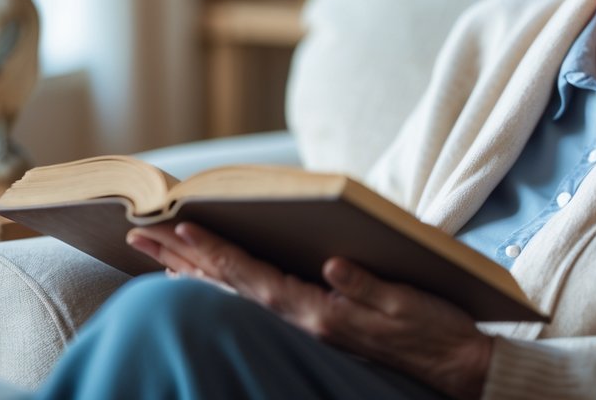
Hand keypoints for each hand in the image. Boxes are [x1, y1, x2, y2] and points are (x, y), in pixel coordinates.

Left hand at [128, 222, 492, 399]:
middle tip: (140, 233)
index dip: (215, 250)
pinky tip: (210, 281)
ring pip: (238, 295)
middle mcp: (305, 319)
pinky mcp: (318, 324)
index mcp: (320, 311)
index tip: (177, 227)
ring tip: (157, 255)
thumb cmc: (435, 330)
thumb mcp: (406, 304)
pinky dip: (227, 287)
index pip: (253, 276)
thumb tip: (332, 265)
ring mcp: (308, 325)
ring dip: (196, 272)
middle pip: (231, 285)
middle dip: (184, 257)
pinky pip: (257, 302)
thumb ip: (366, 286)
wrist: (455, 367)